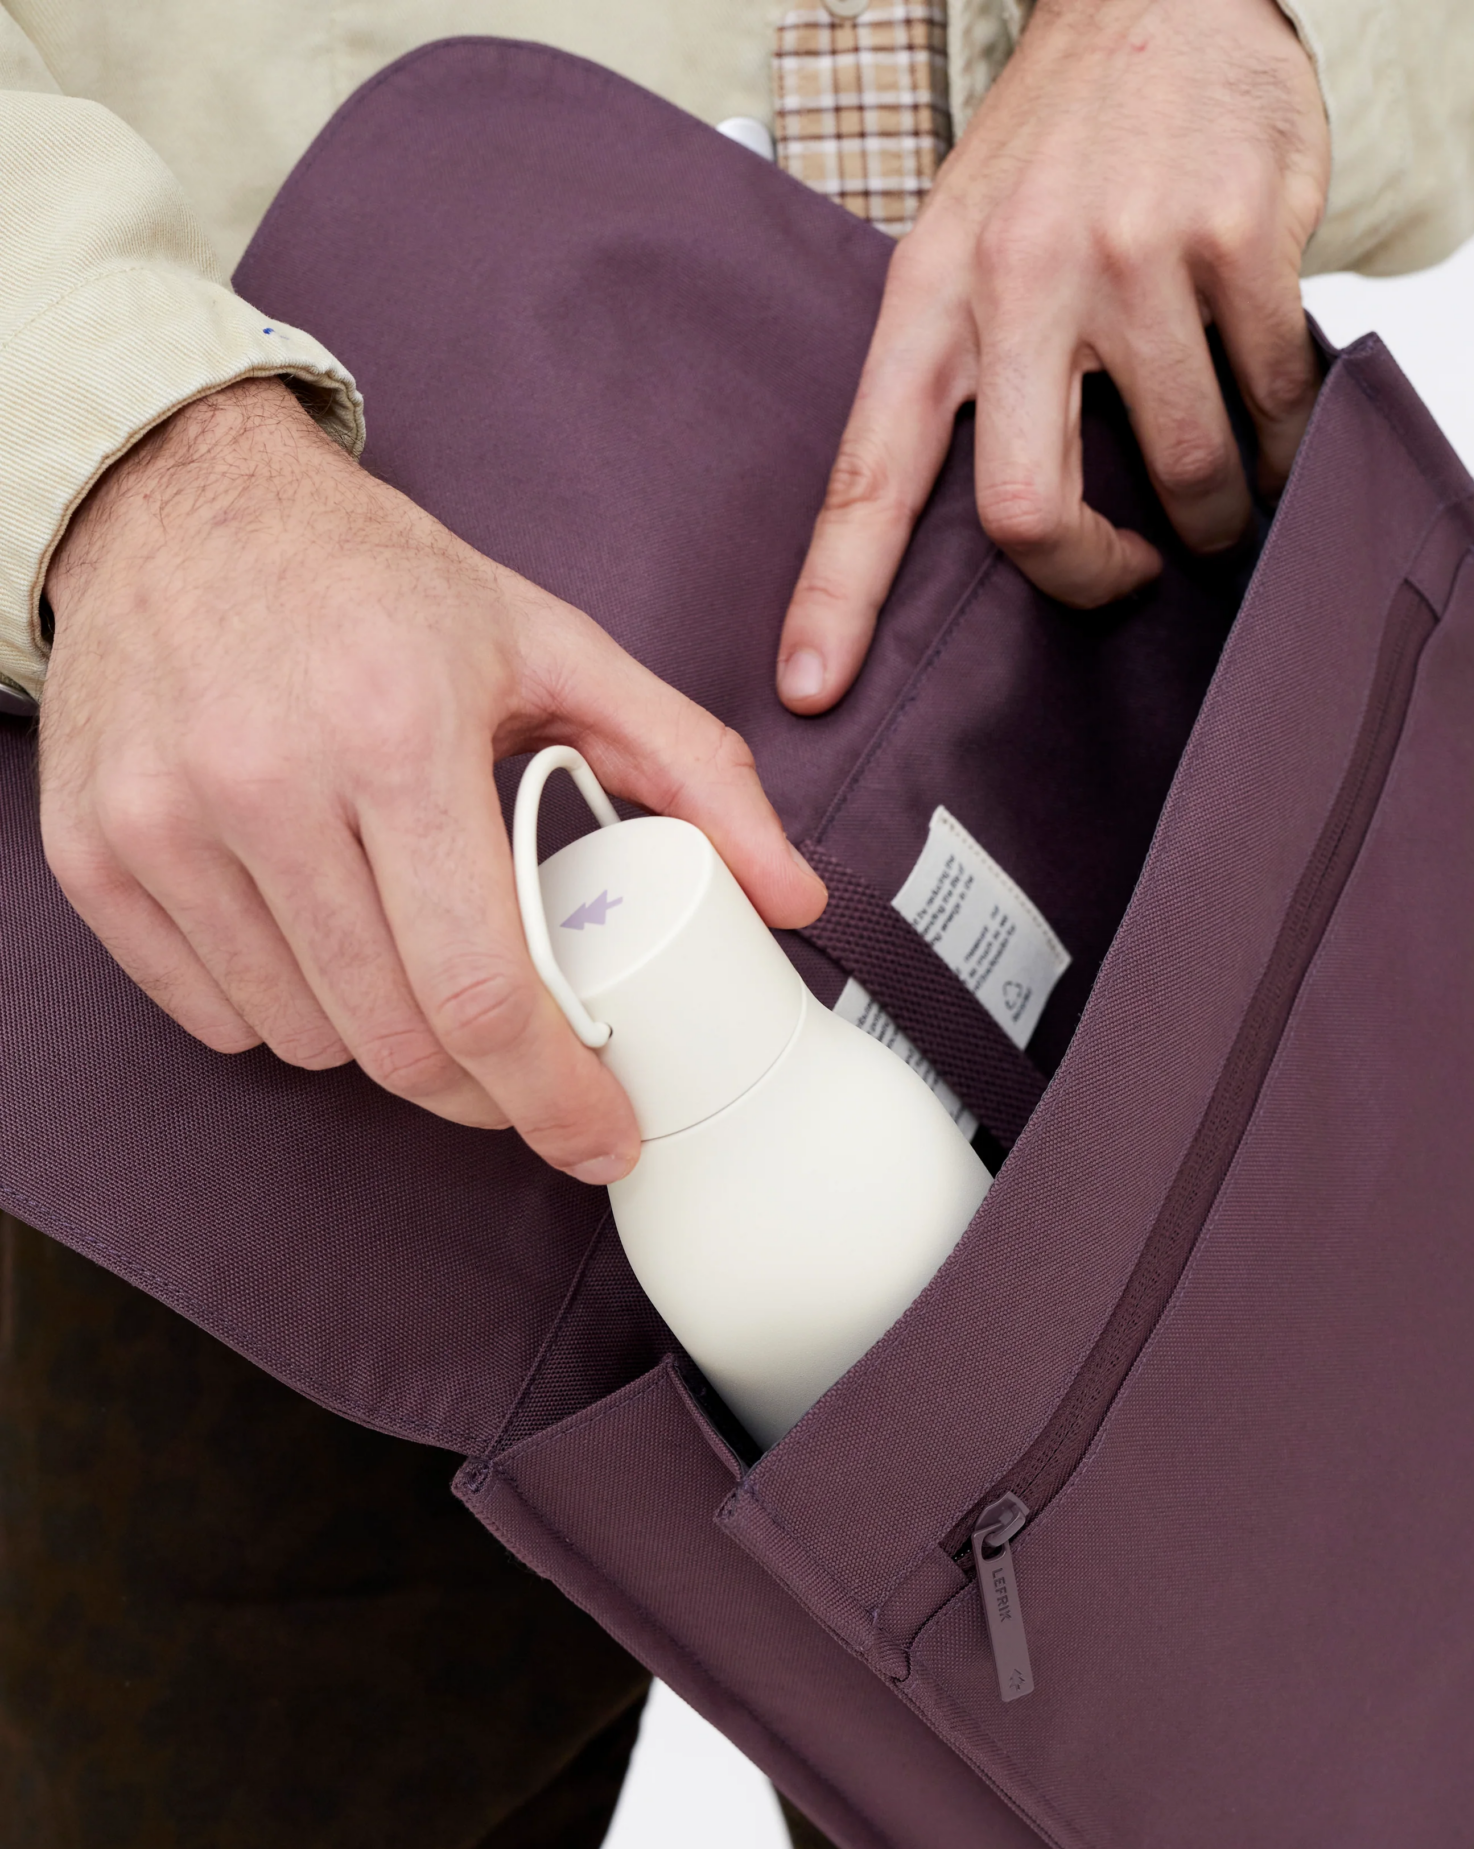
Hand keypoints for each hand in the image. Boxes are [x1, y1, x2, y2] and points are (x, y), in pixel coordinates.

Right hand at [41, 378, 823, 1180]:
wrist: (177, 502)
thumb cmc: (377, 585)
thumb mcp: (554, 648)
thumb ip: (691, 769)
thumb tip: (794, 898)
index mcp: (397, 729)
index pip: (482, 988)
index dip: (552, 1097)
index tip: (599, 1138)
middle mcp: (265, 779)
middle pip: (397, 1040)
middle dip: (483, 1093)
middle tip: (526, 1077)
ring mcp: (164, 822)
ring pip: (307, 1041)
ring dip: (381, 1044)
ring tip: (413, 964)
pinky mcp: (95, 854)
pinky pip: (214, 1017)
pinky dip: (281, 1011)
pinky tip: (316, 939)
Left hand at [777, 0, 1328, 713]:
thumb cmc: (1062, 149)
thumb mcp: (966, 244)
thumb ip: (966, 378)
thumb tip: (993, 545)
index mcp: (932, 298)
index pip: (866, 472)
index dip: (835, 593)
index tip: (809, 691)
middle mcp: (1021, 280)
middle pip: (1027, 512)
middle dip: (1091, 577)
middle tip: (1129, 573)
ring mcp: (1134, 258)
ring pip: (1184, 475)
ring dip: (1215, 516)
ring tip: (1223, 488)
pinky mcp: (1238, 239)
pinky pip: (1274, 405)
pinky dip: (1287, 443)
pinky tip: (1278, 422)